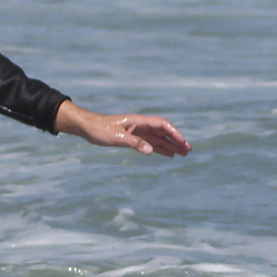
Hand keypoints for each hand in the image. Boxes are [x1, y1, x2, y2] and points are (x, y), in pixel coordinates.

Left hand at [55, 101, 190, 154]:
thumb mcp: (117, 136)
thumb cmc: (100, 129)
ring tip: (183, 154)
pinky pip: (150, 144)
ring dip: (170, 146)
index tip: (182, 142)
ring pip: (158, 139)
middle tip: (188, 150)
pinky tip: (168, 155)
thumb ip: (134, 143)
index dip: (173, 133)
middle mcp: (141, 126)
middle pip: (163, 132)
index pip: (161, 125)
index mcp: (139, 121)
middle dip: (176, 141)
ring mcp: (138, 132)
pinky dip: (160, 149)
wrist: (87, 127)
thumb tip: (150, 151)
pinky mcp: (133, 138)